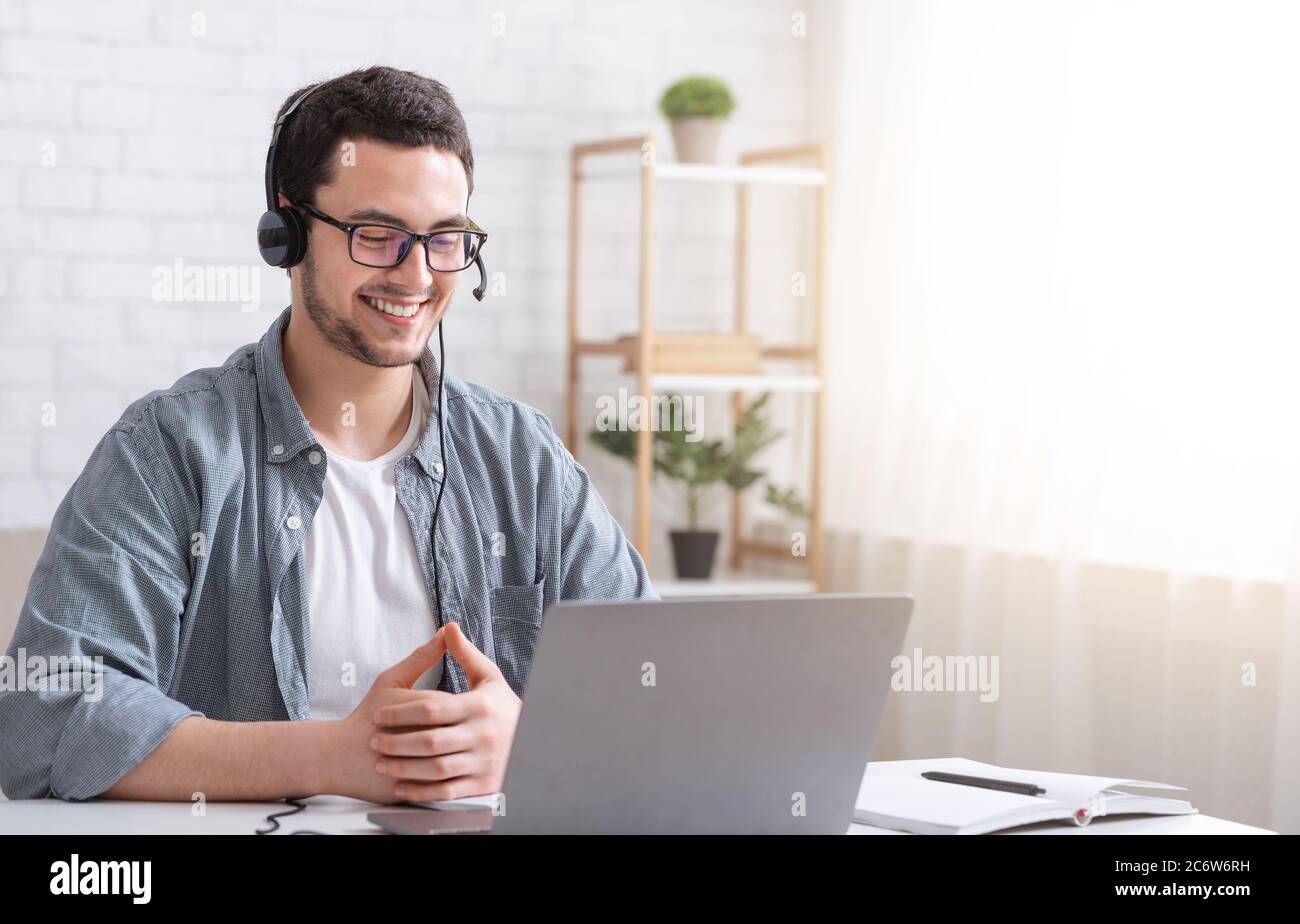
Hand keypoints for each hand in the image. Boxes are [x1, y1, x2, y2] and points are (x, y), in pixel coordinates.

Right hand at [324, 629, 452, 803]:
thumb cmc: (367, 714)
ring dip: (456, 753)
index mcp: (420, 708)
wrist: (339, 756)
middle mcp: (422, 739)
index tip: (445, 709)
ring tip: (446, 745)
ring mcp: (419, 767)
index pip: (456, 706)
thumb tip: (447, 633)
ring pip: (455, 760)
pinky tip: (441, 765)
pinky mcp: (416, 789)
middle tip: (452, 727)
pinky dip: (447, 775)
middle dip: (460, 730)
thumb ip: (422, 657)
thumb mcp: (392, 679)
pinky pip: (444, 783)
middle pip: (459, 732)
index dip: (454, 706)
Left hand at [369, 621, 522, 802]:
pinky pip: (446, 792)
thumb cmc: (502, 707)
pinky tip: (402, 786)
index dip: (400, 714)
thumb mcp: (489, 677)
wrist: (533, 740)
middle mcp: (483, 736)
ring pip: (435, 769)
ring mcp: (483, 763)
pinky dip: (421, 791)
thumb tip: (448, 628)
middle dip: (396, 743)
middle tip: (374, 742)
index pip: (432, 709)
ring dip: (404, 768)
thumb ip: (466, 654)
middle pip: (430, 741)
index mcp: (481, 706)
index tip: (378, 716)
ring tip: (382, 763)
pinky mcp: (482, 785)